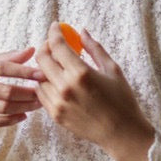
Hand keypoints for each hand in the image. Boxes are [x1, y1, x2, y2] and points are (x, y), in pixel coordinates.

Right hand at [0, 48, 44, 148]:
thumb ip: (7, 58)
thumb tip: (32, 50)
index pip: (2, 68)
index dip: (24, 72)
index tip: (41, 74)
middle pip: (3, 91)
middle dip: (27, 93)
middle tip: (42, 93)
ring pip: (0, 108)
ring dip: (22, 107)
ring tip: (37, 104)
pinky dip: (10, 120)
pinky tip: (23, 115)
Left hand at [35, 24, 154, 160]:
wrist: (121, 133)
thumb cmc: (122, 100)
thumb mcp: (113, 70)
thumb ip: (95, 49)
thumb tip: (82, 32)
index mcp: (81, 73)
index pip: (57, 45)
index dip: (54, 32)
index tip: (56, 27)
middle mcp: (65, 87)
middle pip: (42, 59)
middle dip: (46, 47)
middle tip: (54, 45)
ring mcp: (58, 103)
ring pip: (39, 77)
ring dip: (45, 67)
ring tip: (58, 65)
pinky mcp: (55, 115)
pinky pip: (41, 94)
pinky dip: (45, 84)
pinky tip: (56, 82)